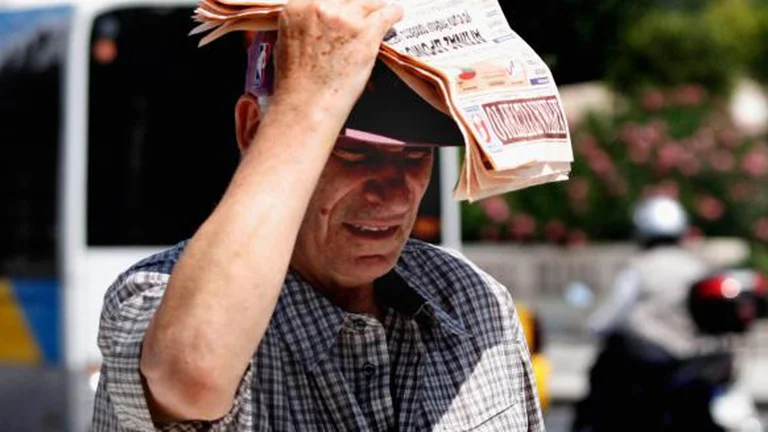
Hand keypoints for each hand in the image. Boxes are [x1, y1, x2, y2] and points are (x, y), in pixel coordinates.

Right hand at [272, 0, 402, 116]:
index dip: (338, 3)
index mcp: (297, 8)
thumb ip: (303, 25)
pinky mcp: (365, 33)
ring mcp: (345, 19)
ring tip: (384, 10)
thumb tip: (317, 24)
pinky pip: (386, 14)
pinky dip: (394, 13)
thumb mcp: (286, 43)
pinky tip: (396, 15)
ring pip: (369, 1)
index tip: (344, 6)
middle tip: (364, 12)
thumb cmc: (295, 84)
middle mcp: (320, 7)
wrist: (306, 105)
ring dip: (377, 6)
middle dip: (357, 5)